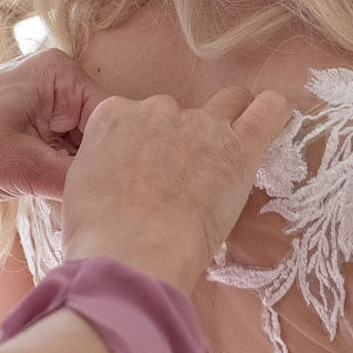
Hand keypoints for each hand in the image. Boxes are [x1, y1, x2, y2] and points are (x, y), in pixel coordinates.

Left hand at [0, 48, 108, 204]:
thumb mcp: (23, 168)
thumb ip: (76, 180)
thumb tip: (119, 195)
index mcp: (60, 74)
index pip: (114, 118)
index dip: (118, 158)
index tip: (121, 196)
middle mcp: (57, 82)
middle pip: (101, 133)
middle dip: (97, 170)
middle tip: (102, 208)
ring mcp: (43, 105)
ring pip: (83, 148)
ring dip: (80, 178)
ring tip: (85, 209)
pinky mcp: (30, 128)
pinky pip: (63, 154)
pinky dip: (63, 178)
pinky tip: (64, 203)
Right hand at [61, 87, 291, 291]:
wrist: (130, 250)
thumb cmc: (97, 230)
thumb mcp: (78, 184)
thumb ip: (100, 162)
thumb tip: (114, 172)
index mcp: (114, 114)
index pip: (135, 115)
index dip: (144, 143)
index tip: (148, 170)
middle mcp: (156, 109)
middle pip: (179, 112)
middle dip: (183, 139)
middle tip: (183, 180)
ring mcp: (200, 124)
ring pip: (229, 102)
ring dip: (229, 123)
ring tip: (226, 158)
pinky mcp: (238, 147)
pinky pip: (269, 109)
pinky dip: (272, 112)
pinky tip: (274, 122)